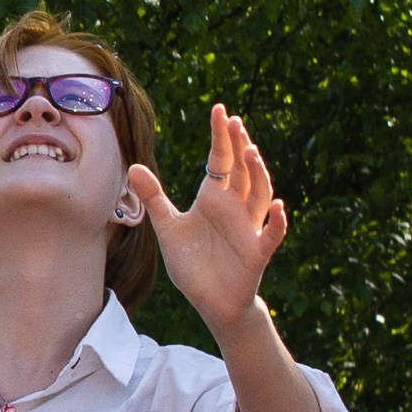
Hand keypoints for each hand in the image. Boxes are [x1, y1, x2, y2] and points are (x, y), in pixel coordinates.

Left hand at [130, 105, 289, 332]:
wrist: (210, 301)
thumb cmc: (194, 262)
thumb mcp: (169, 228)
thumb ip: (154, 198)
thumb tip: (133, 167)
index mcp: (214, 198)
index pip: (220, 160)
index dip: (221, 136)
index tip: (220, 110)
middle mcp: (234, 207)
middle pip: (241, 171)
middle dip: (240, 147)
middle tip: (235, 122)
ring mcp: (248, 228)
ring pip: (260, 195)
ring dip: (259, 175)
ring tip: (251, 153)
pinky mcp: (257, 252)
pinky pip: (272, 234)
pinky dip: (278, 221)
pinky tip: (278, 206)